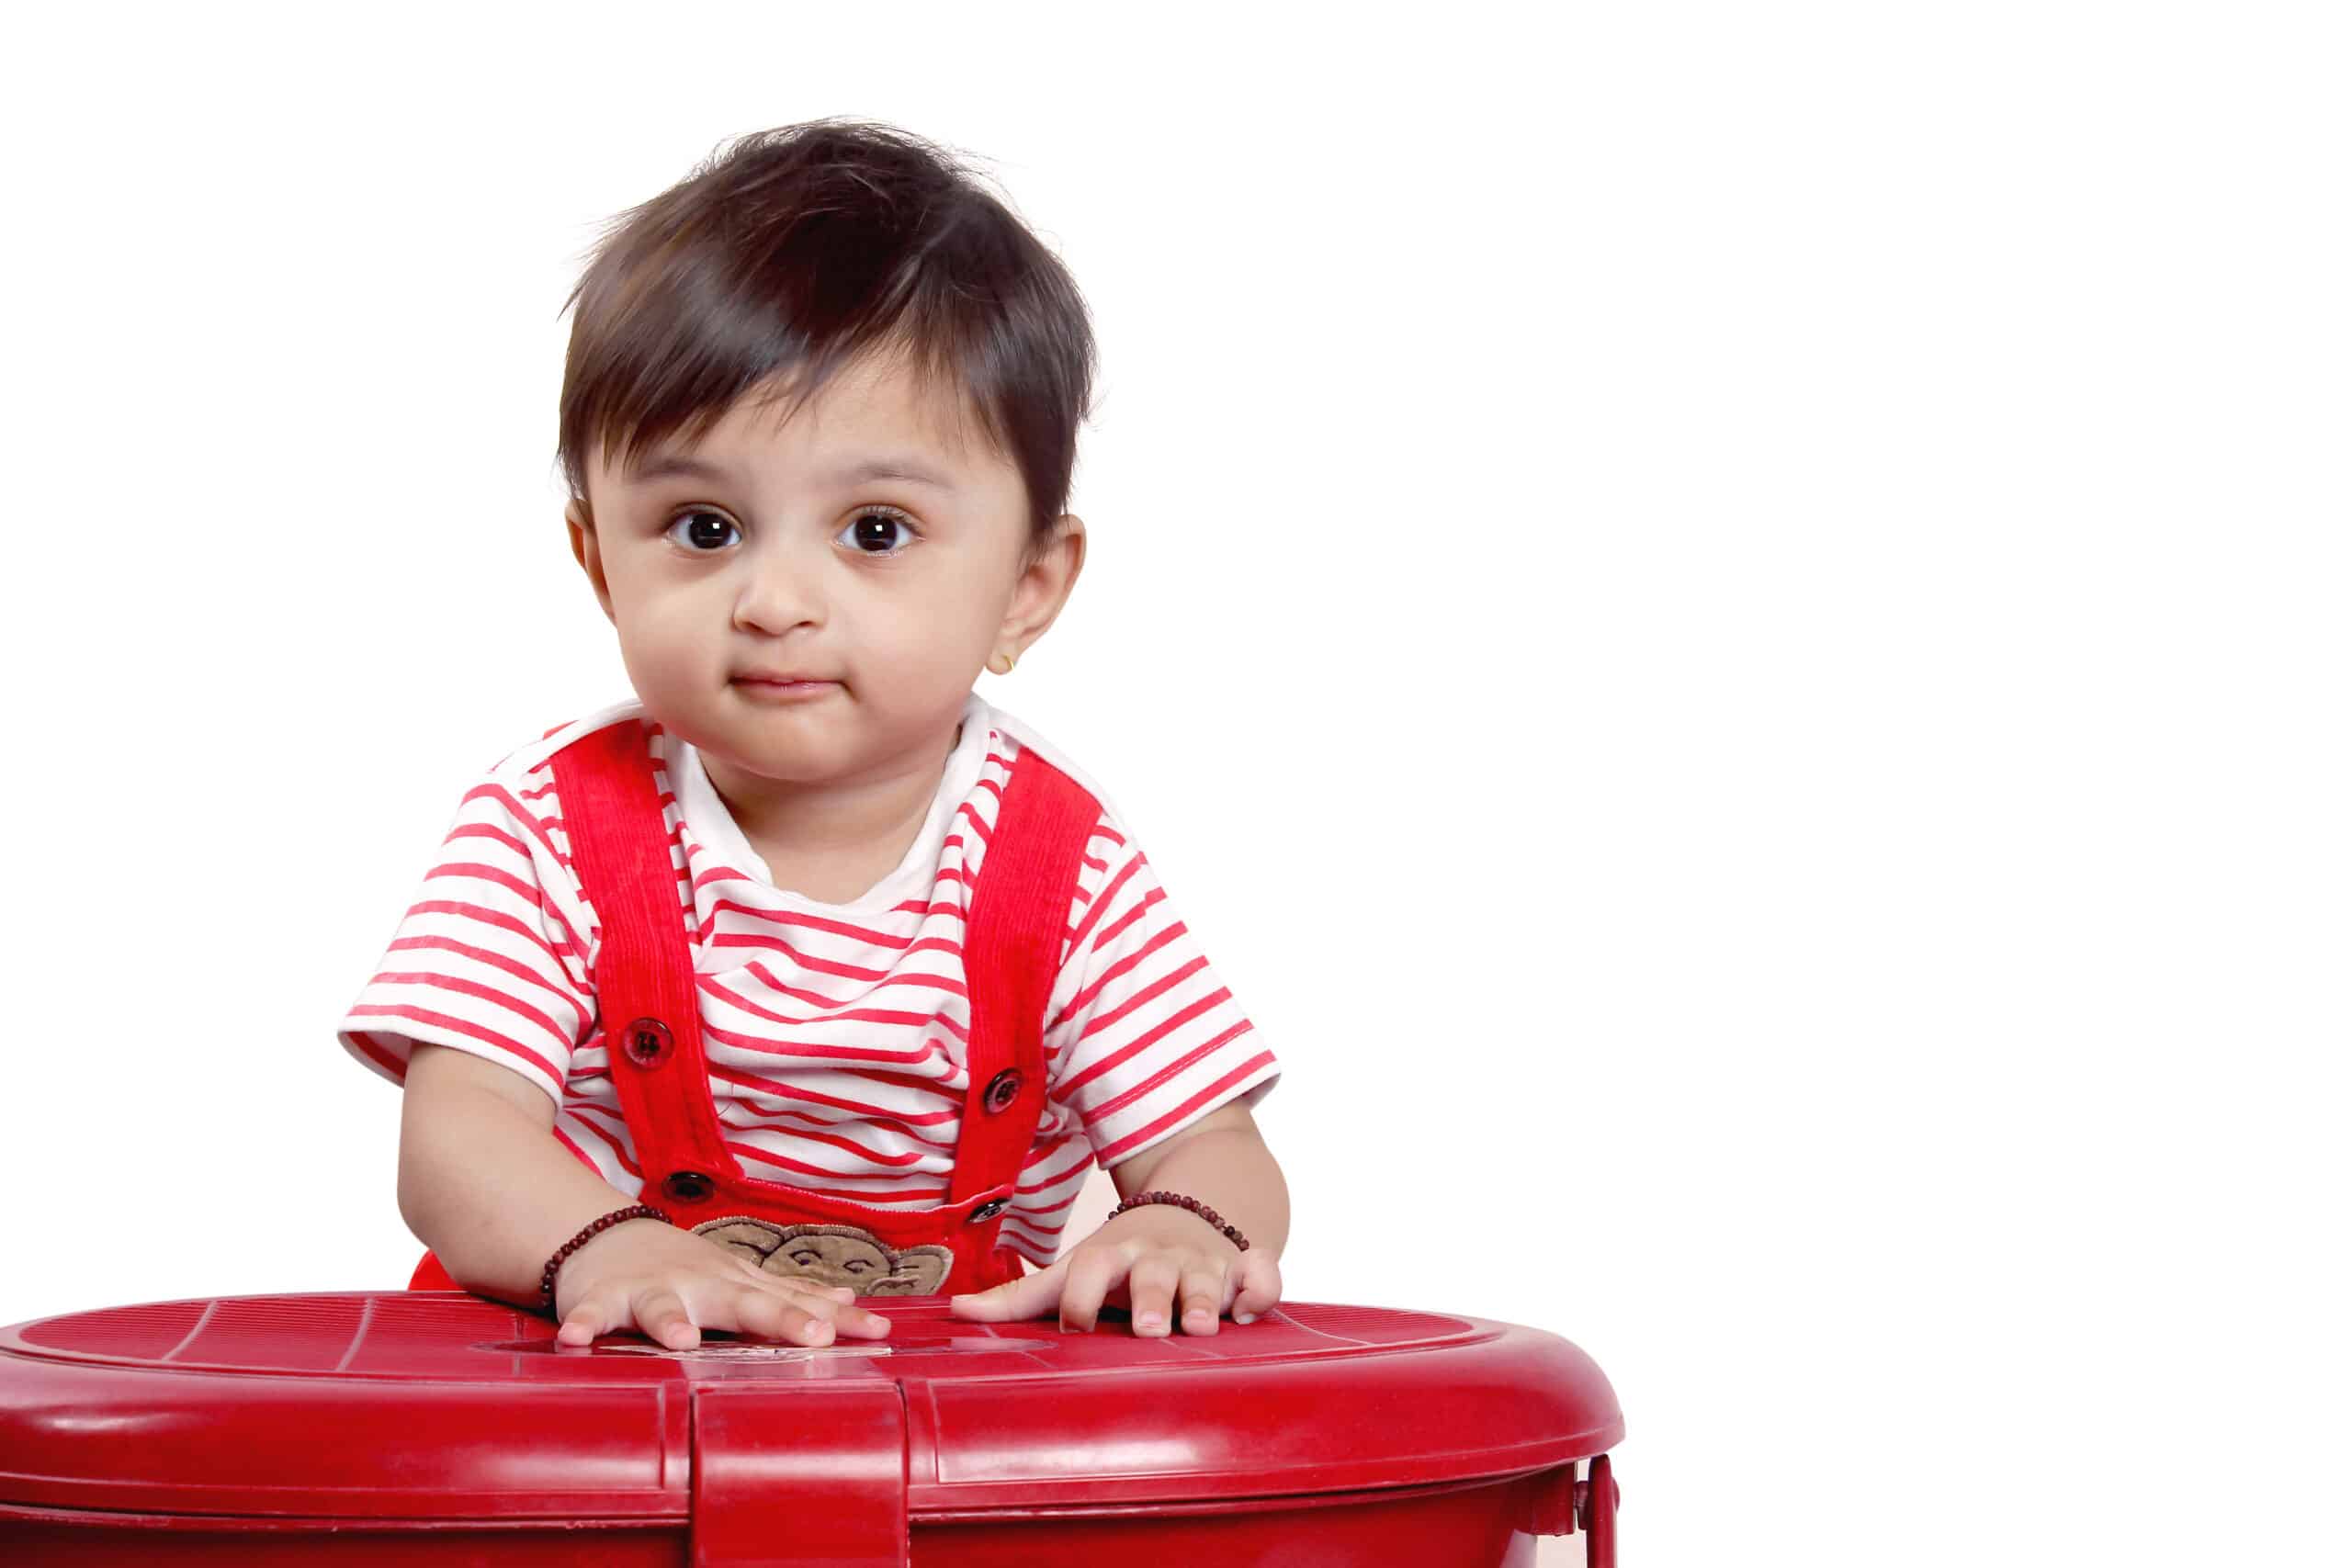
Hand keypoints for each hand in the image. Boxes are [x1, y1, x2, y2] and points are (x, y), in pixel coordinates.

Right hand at [551, 1218, 893, 1349]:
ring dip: (671, 1322)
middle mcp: (701, 1285)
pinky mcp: (602, 1298)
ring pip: (661, 1307)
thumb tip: (846, 1301)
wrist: (607, 1238)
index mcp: (737, 1285)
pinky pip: (591, 1313)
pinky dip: (582, 1323)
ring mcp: (651, 1289)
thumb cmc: (684, 1269)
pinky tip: (574, 1340)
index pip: (795, 1303)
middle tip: (817, 1336)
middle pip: (745, 1302)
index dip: (836, 1319)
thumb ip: (788, 1295)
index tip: (878, 1332)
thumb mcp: (739, 1278)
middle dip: (783, 1318)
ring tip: (684, 1342)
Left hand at [948, 1205, 1282, 1335]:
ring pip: (1209, 1276)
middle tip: (1147, 1329)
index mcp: (1112, 1256)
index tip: (1077, 1328)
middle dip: (1151, 1299)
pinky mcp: (1245, 1265)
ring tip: (1203, 1326)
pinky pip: (1263, 1275)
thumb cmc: (1123, 1257)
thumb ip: (1021, 1296)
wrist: (1192, 1209)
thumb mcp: (1076, 1267)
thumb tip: (955, 1313)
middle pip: (1152, 1275)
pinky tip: (1251, 1313)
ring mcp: (1205, 1261)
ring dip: (1207, 1297)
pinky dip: (1261, 1289)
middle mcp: (1158, 1257)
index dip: (1081, 1299)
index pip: (1089, 1271)